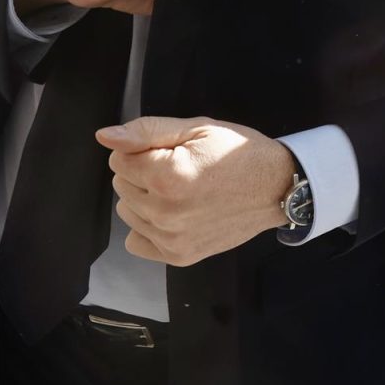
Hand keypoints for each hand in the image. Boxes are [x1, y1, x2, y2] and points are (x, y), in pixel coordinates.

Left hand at [98, 116, 296, 265]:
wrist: (279, 187)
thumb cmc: (241, 154)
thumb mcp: (198, 128)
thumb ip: (147, 131)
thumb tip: (105, 137)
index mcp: (168, 176)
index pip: (119, 159)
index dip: (145, 149)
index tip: (173, 151)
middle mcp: (166, 212)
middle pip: (121, 185)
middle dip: (144, 172)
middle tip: (183, 169)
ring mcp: (172, 238)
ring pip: (127, 211)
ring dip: (146, 199)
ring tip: (182, 191)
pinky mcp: (179, 255)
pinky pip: (136, 241)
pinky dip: (150, 227)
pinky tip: (176, 214)